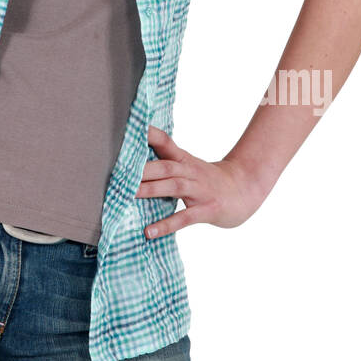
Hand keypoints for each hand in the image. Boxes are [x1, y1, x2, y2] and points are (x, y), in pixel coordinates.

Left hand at [136, 125, 269, 238]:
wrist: (244, 190)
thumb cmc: (208, 180)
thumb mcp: (188, 166)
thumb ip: (165, 162)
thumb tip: (133, 161)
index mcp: (184, 159)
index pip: (165, 142)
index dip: (149, 135)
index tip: (130, 129)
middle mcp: (191, 171)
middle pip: (164, 166)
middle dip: (141, 169)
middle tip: (117, 172)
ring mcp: (200, 190)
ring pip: (173, 187)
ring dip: (150, 190)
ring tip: (128, 195)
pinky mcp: (207, 210)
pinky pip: (185, 218)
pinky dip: (167, 225)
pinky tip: (149, 232)